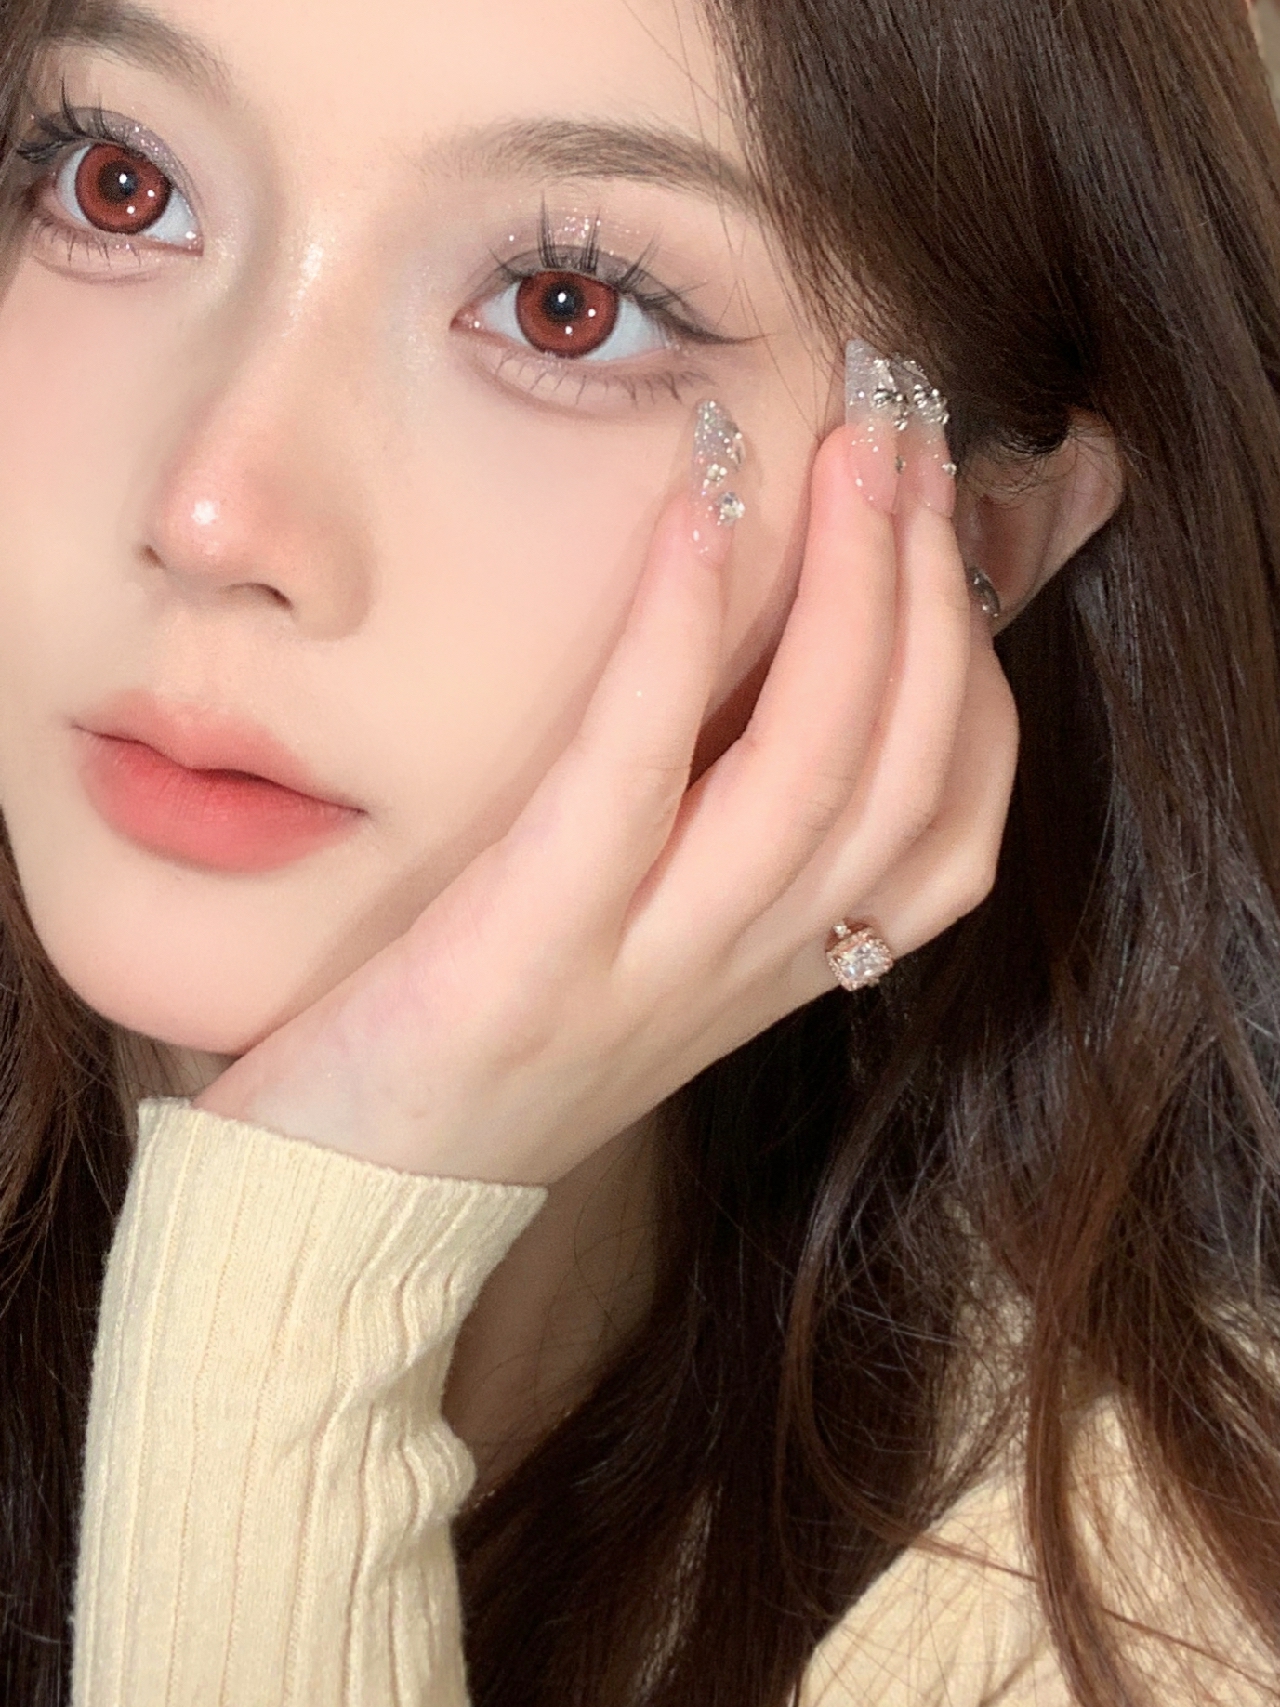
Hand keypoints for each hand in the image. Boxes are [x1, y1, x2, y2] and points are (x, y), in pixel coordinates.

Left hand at [194, 373, 1018, 1184]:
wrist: (340, 1208)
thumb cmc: (473, 1048)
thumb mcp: (624, 948)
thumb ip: (701, 842)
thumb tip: (751, 668)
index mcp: (769, 972)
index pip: (949, 837)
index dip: (979, 680)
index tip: (951, 535)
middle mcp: (736, 976)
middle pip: (903, 778)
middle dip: (932, 594)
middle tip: (910, 431)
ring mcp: (642, 975)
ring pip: (815, 780)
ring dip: (856, 597)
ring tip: (855, 450)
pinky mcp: (526, 961)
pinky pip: (635, 781)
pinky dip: (681, 641)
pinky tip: (697, 516)